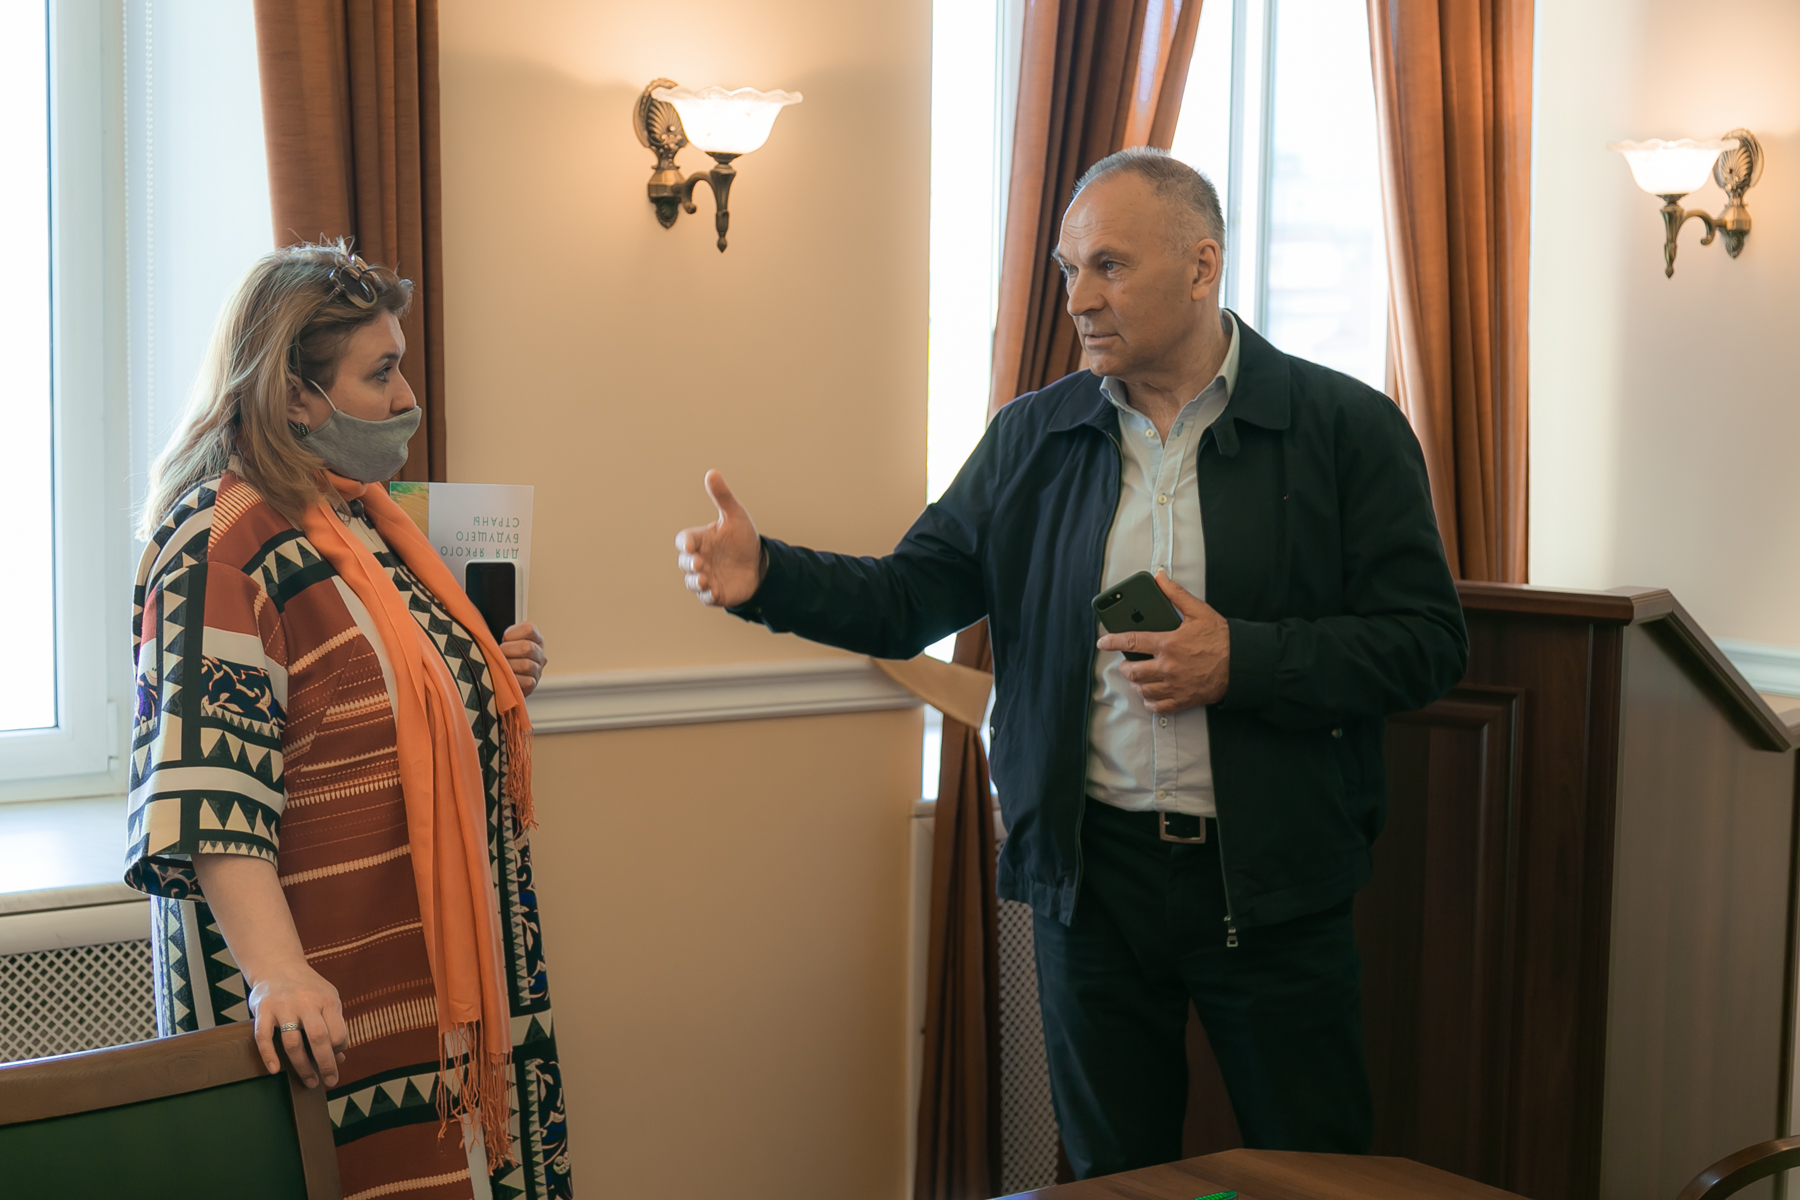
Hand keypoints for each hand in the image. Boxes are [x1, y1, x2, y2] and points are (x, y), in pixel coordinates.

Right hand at [247, 958, 348, 1088]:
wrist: (278, 966)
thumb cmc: (308, 989)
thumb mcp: (327, 1000)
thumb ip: (334, 1025)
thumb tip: (340, 1058)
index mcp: (327, 999)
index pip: (338, 1031)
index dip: (339, 1049)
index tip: (336, 1059)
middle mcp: (306, 1002)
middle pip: (318, 1038)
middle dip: (325, 1064)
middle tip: (329, 1082)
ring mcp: (283, 1005)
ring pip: (292, 1042)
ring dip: (301, 1066)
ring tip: (308, 1081)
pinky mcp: (263, 1009)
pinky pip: (263, 1036)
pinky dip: (268, 1055)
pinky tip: (275, 1070)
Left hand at [500, 622, 546, 695]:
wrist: (498, 677)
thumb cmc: (500, 654)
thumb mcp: (503, 640)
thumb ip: (500, 632)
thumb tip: (484, 630)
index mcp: (534, 637)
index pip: (529, 629)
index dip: (512, 633)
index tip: (504, 638)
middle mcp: (539, 652)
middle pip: (527, 647)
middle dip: (507, 650)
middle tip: (499, 653)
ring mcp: (537, 669)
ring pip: (526, 665)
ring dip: (508, 666)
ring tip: (500, 665)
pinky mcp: (533, 684)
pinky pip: (526, 681)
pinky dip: (513, 679)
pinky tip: (505, 676)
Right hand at [675, 470, 764, 607]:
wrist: (760, 564)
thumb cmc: (743, 539)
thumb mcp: (735, 516)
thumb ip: (722, 497)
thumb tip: (712, 473)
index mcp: (701, 540)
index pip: (685, 540)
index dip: (685, 542)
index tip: (690, 545)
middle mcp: (699, 559)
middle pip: (685, 562)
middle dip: (689, 563)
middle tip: (699, 562)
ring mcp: (706, 577)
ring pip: (692, 581)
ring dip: (695, 581)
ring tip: (704, 579)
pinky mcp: (715, 593)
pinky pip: (706, 596)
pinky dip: (707, 595)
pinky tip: (713, 591)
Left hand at [1096, 571, 1229, 711]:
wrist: (1242, 664)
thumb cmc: (1221, 638)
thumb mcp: (1199, 611)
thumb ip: (1176, 594)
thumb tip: (1160, 577)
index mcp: (1168, 644)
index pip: (1131, 642)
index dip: (1112, 642)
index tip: (1103, 642)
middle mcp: (1167, 667)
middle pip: (1132, 671)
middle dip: (1125, 667)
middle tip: (1127, 663)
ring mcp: (1174, 686)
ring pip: (1142, 689)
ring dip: (1136, 683)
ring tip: (1139, 676)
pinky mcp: (1182, 700)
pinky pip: (1156, 706)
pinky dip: (1149, 701)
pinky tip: (1150, 694)